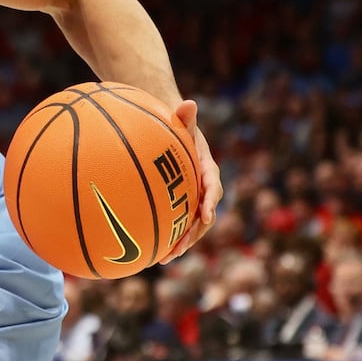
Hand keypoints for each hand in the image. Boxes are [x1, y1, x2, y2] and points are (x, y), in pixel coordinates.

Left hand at [164, 99, 220, 260]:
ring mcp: (192, 198)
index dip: (210, 202)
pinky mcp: (180, 205)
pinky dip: (167, 238)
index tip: (205, 215)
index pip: (213, 187)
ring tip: (165, 258)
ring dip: (181, 242)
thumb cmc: (175, 125)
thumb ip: (184, 116)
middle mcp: (203, 188)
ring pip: (191, 225)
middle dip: (194, 232)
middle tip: (181, 246)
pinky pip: (176, 224)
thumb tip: (189, 103)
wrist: (173, 133)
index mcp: (207, 169)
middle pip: (204, 215)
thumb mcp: (180, 120)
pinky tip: (148, 253)